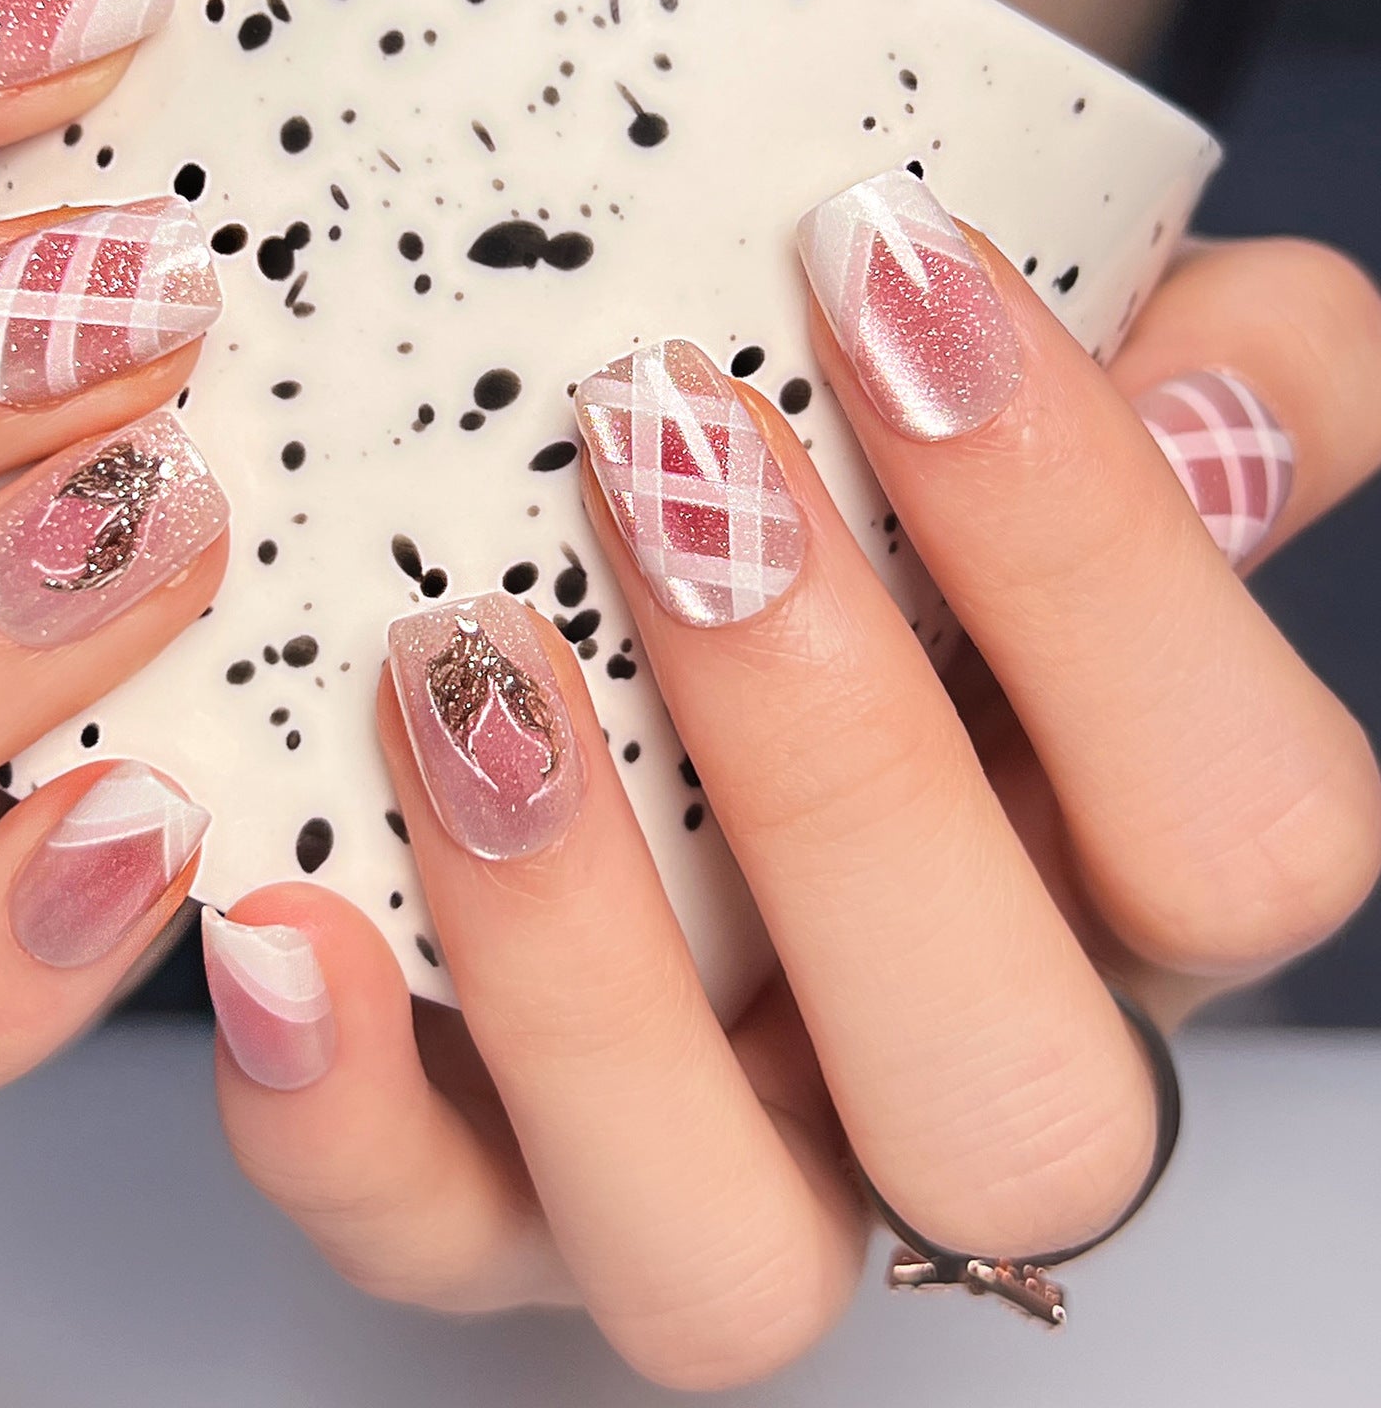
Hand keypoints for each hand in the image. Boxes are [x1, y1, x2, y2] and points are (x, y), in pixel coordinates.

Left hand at [205, 173, 1380, 1388]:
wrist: (651, 644)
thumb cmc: (884, 535)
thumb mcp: (1059, 427)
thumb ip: (1217, 390)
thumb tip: (1219, 408)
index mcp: (1126, 902)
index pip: (1246, 832)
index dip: (1095, 557)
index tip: (883, 267)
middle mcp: (944, 1079)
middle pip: (1010, 1100)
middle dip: (839, 763)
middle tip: (663, 451)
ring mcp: (717, 1170)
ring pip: (723, 1255)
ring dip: (585, 964)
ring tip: (454, 674)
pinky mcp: (489, 1203)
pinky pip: (427, 1241)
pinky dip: (340, 1112)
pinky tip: (277, 920)